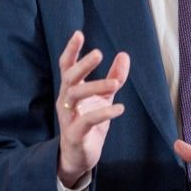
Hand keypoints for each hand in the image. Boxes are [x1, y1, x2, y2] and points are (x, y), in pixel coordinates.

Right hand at [56, 30, 129, 187]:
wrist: (78, 156)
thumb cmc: (89, 123)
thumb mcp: (103, 97)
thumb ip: (114, 77)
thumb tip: (124, 55)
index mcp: (70, 89)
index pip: (66, 66)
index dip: (71, 50)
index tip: (78, 33)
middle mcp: (65, 100)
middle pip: (69, 77)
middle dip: (83, 65)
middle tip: (99, 53)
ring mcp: (68, 117)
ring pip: (75, 96)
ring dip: (95, 87)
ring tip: (115, 84)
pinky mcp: (75, 134)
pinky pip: (87, 121)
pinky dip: (103, 113)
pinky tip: (119, 109)